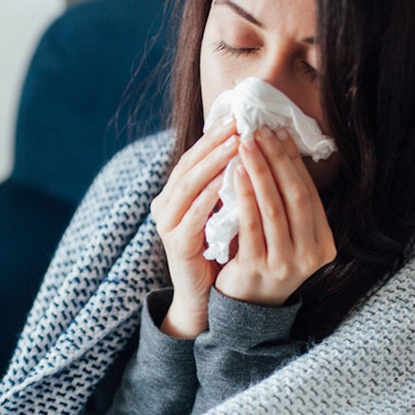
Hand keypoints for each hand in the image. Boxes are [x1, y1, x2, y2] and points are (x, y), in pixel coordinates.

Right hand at [150, 116, 237, 336]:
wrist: (204, 297)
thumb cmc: (218, 251)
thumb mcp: (222, 211)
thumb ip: (227, 184)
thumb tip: (250, 146)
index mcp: (174, 195)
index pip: (193, 157)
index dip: (214, 137)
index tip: (238, 117)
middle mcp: (164, 205)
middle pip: (189, 165)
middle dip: (214, 143)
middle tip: (238, 123)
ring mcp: (167, 225)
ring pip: (189, 185)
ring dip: (213, 162)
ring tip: (236, 144)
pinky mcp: (176, 244)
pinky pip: (193, 215)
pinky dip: (210, 195)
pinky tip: (228, 180)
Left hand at [215, 127, 336, 306]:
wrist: (244, 308)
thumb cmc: (264, 260)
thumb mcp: (287, 236)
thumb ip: (288, 204)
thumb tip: (279, 148)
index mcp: (324, 244)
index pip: (310, 193)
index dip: (294, 161)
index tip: (278, 132)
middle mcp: (310, 255)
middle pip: (297, 197)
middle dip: (278, 160)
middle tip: (261, 131)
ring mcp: (286, 264)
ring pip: (275, 208)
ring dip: (260, 171)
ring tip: (246, 145)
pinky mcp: (258, 268)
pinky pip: (252, 225)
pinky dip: (245, 196)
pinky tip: (235, 173)